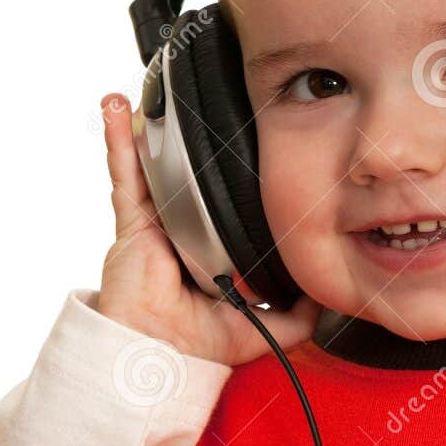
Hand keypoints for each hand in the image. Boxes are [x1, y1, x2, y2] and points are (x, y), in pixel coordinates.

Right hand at [95, 92, 321, 366]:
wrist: (160, 357)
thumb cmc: (200, 345)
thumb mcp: (267, 329)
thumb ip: (300, 315)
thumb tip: (327, 294)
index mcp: (214, 248)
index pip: (229, 203)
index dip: (237, 175)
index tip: (253, 141)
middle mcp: (185, 229)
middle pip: (192, 173)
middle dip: (193, 139)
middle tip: (207, 100)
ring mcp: (158, 221)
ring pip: (156, 163)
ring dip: (153, 126)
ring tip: (158, 89)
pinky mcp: (133, 222)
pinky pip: (125, 173)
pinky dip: (119, 139)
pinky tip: (117, 107)